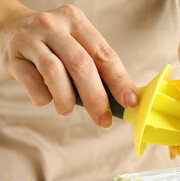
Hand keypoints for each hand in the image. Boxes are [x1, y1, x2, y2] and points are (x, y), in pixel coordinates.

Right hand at [0, 4, 136, 128]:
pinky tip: (47, 99)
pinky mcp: (12, 55)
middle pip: (81, 64)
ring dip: (66, 99)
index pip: (104, 54)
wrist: (10, 29)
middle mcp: (54, 25)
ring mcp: (30, 38)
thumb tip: (122, 100)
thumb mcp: (77, 46)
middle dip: (96, 97)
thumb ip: (97, 67)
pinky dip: (43, 97)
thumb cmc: (54, 45)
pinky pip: (31, 81)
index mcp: (77, 22)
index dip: (120, 80)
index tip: (130, 101)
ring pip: (54, 72)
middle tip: (103, 119)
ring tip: (67, 110)